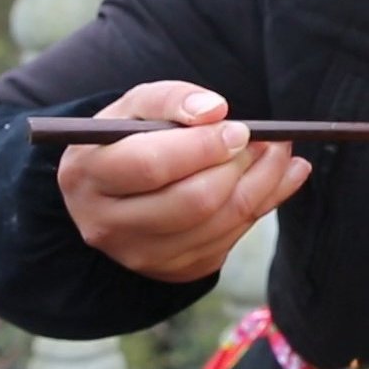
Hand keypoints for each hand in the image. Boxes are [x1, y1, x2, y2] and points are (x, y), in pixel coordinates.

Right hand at [55, 81, 310, 282]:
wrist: (115, 189)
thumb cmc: (128, 138)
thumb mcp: (136, 107)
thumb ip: (173, 99)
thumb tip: (215, 111)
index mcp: (88, 174)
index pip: (151, 165)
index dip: (202, 146)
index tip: (238, 129)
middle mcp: (107, 224)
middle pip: (192, 202)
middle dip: (240, 167)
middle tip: (267, 140)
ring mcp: (141, 254)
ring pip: (220, 223)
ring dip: (264, 184)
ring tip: (280, 153)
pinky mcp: (175, 269)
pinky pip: (231, 239)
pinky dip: (264, 204)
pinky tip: (279, 177)